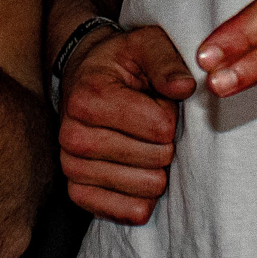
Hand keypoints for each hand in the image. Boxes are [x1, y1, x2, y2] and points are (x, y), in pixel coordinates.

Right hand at [55, 24, 195, 224]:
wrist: (83, 75)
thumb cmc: (121, 61)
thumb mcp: (146, 44)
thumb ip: (167, 61)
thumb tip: (184, 88)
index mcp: (88, 98)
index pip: (161, 127)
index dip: (171, 114)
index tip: (155, 101)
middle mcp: (73, 136)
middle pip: (156, 160)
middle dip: (164, 142)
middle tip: (147, 123)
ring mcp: (72, 167)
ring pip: (147, 188)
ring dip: (155, 167)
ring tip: (139, 142)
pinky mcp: (77, 192)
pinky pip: (128, 212)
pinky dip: (144, 197)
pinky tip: (139, 174)